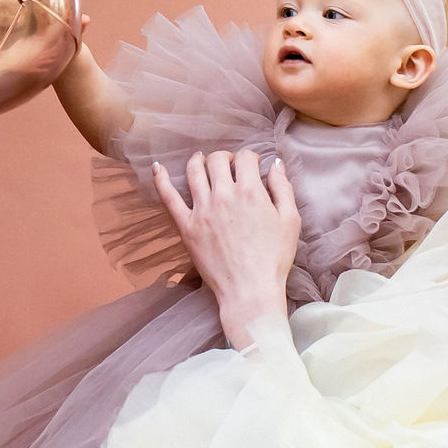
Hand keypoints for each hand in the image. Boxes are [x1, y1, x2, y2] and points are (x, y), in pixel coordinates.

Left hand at [153, 151, 299, 349]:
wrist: (250, 290)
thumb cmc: (273, 259)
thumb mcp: (290, 221)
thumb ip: (283, 188)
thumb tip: (275, 164)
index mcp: (250, 191)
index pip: (244, 158)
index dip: (249, 158)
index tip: (251, 166)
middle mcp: (223, 195)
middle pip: (217, 160)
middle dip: (225, 157)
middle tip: (228, 165)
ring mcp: (201, 210)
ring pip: (194, 171)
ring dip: (198, 161)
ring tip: (202, 161)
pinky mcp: (186, 226)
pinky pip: (168, 198)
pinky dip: (161, 180)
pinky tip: (157, 167)